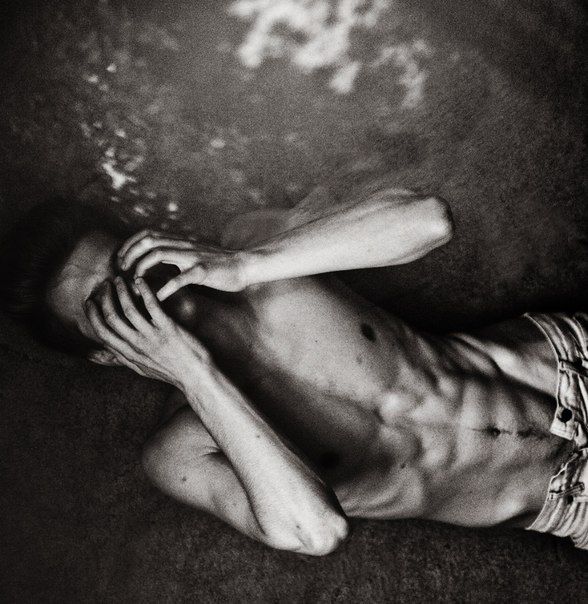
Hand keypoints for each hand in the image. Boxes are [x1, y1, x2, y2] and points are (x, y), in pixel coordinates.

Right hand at [85, 276, 211, 388]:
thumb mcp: (139, 369)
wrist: (195, 376)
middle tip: (105, 285)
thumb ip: (118, 359)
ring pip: (128, 309)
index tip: (90, 302)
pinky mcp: (168, 329)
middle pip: (111, 318)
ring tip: (119, 280)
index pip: (102, 333)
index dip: (92, 315)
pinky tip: (140, 281)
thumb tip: (94, 355)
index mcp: (129, 354)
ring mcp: (152, 337)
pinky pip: (152, 306)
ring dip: (121, 291)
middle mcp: (137, 345)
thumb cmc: (169, 371)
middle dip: (104, 298)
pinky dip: (144, 291)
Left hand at [117, 230, 248, 299]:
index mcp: (180, 242)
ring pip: (159, 253)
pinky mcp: (203, 271)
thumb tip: (153, 260)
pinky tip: (157, 297)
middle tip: (122, 270)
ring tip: (135, 282)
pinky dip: (166, 287)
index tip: (121, 260)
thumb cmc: (218, 265)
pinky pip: (180, 277)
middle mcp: (184, 245)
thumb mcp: (192, 256)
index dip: (130, 244)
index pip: (148, 234)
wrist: (244, 265)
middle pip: (149, 241)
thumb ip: (174, 255)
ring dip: (142, 267)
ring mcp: (193, 256)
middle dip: (130, 254)